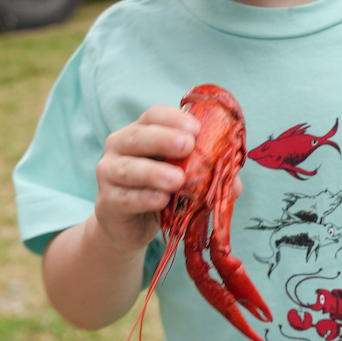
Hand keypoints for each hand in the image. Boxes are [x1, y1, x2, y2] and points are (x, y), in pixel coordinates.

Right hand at [93, 105, 200, 253]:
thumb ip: (207, 176)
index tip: (196, 129)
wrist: (130, 225)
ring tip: (177, 180)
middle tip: (188, 146)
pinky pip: (123, 197)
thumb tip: (234, 183)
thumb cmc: (160, 192)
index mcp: (141, 131)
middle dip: (163, 139)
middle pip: (137, 136)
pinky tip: (161, 200)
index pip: (153, 115)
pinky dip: (143, 198)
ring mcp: (108, 172)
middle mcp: (120, 146)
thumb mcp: (185, 180)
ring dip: (153, 172)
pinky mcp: (107, 199)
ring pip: (127, 167)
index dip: (173, 119)